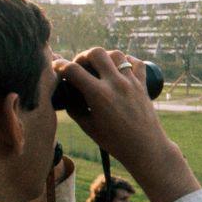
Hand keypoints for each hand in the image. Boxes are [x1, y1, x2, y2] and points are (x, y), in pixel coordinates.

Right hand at [55, 48, 199, 201]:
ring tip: (99, 67)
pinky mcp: (143, 85)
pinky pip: (137, 63)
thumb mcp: (88, 126)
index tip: (56, 66)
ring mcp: (131, 82)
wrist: (145, 148)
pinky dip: (127, 61)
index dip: (60, 65)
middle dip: (83, 56)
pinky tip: (120, 68)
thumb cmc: (114, 141)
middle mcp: (115, 84)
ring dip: (105, 56)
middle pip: (96, 52)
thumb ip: (74, 108)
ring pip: (116, 54)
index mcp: (98, 95)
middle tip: (80, 66)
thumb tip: (66, 93)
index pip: (73, 70)